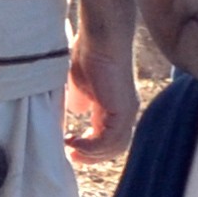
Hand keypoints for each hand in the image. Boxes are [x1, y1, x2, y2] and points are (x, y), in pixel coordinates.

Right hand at [68, 31, 141, 160]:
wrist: (101, 40)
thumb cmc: (89, 54)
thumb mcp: (80, 83)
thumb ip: (81, 99)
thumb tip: (77, 111)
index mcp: (116, 106)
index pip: (110, 137)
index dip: (91, 147)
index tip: (70, 148)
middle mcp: (125, 112)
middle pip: (115, 147)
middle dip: (93, 156)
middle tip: (72, 157)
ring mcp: (126, 112)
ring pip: (114, 147)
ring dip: (91, 153)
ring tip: (70, 149)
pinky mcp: (122, 110)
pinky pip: (108, 140)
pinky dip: (90, 146)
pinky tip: (73, 142)